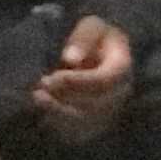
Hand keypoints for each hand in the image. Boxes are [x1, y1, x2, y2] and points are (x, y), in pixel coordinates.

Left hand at [32, 12, 136, 142]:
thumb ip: (84, 37)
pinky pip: (81, 133)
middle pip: (96, 106)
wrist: (104, 53)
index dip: (77, 83)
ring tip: (38, 100)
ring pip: (87, 123)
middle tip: (39, 90)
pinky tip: (44, 114)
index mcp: (123, 67)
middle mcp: (121, 93)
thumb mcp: (92, 26)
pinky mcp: (98, 123)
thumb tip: (70, 59)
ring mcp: (111, 110)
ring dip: (60, 114)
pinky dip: (61, 126)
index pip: (104, 82)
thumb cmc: (97, 38)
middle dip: (65, 100)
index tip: (52, 78)